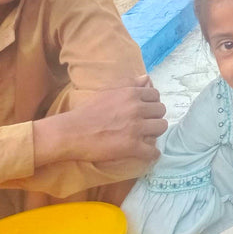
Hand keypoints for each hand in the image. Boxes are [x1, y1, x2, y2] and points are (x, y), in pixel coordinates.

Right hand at [35, 76, 167, 166]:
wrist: (72, 132)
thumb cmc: (87, 110)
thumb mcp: (108, 90)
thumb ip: (129, 83)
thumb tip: (147, 78)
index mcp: (131, 94)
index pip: (155, 95)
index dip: (152, 103)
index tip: (147, 110)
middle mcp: (137, 109)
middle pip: (161, 111)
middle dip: (155, 116)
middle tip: (147, 123)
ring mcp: (135, 128)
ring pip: (161, 128)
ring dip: (155, 132)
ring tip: (148, 136)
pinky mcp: (131, 146)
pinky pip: (152, 151)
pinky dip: (152, 154)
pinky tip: (150, 155)